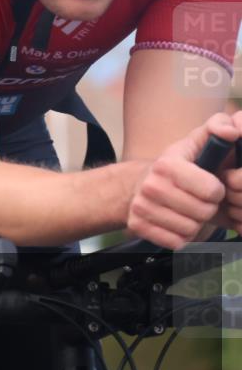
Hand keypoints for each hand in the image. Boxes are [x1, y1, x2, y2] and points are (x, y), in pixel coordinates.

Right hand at [127, 113, 239, 248]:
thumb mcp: (199, 140)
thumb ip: (220, 127)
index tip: (210, 185)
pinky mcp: (138, 226)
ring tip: (187, 210)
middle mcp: (149, 186)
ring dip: (194, 222)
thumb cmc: (179, 165)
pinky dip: (181, 235)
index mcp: (166, 165)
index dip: (217, 191)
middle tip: (198, 199)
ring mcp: (141, 207)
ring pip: (190, 229)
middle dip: (207, 208)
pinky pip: (175, 242)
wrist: (141, 183)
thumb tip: (231, 131)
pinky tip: (176, 221)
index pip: (211, 190)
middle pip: (202, 212)